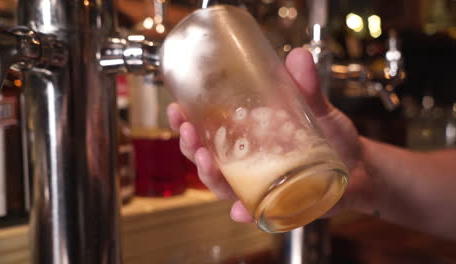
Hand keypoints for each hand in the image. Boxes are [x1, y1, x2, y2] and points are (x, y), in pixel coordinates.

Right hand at [167, 48, 371, 222]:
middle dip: (191, 146)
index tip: (177, 108)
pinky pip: (252, 209)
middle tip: (188, 131)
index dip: (187, 121)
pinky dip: (244, 210)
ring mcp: (257, 183)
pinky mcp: (273, 203)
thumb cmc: (334, 138)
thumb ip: (308, 86)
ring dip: (209, 175)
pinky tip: (239, 208)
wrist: (359, 169)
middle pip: (206, 157)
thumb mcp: (319, 109)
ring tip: (206, 159)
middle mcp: (247, 161)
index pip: (208, 128)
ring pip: (221, 183)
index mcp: (248, 135)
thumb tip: (298, 56)